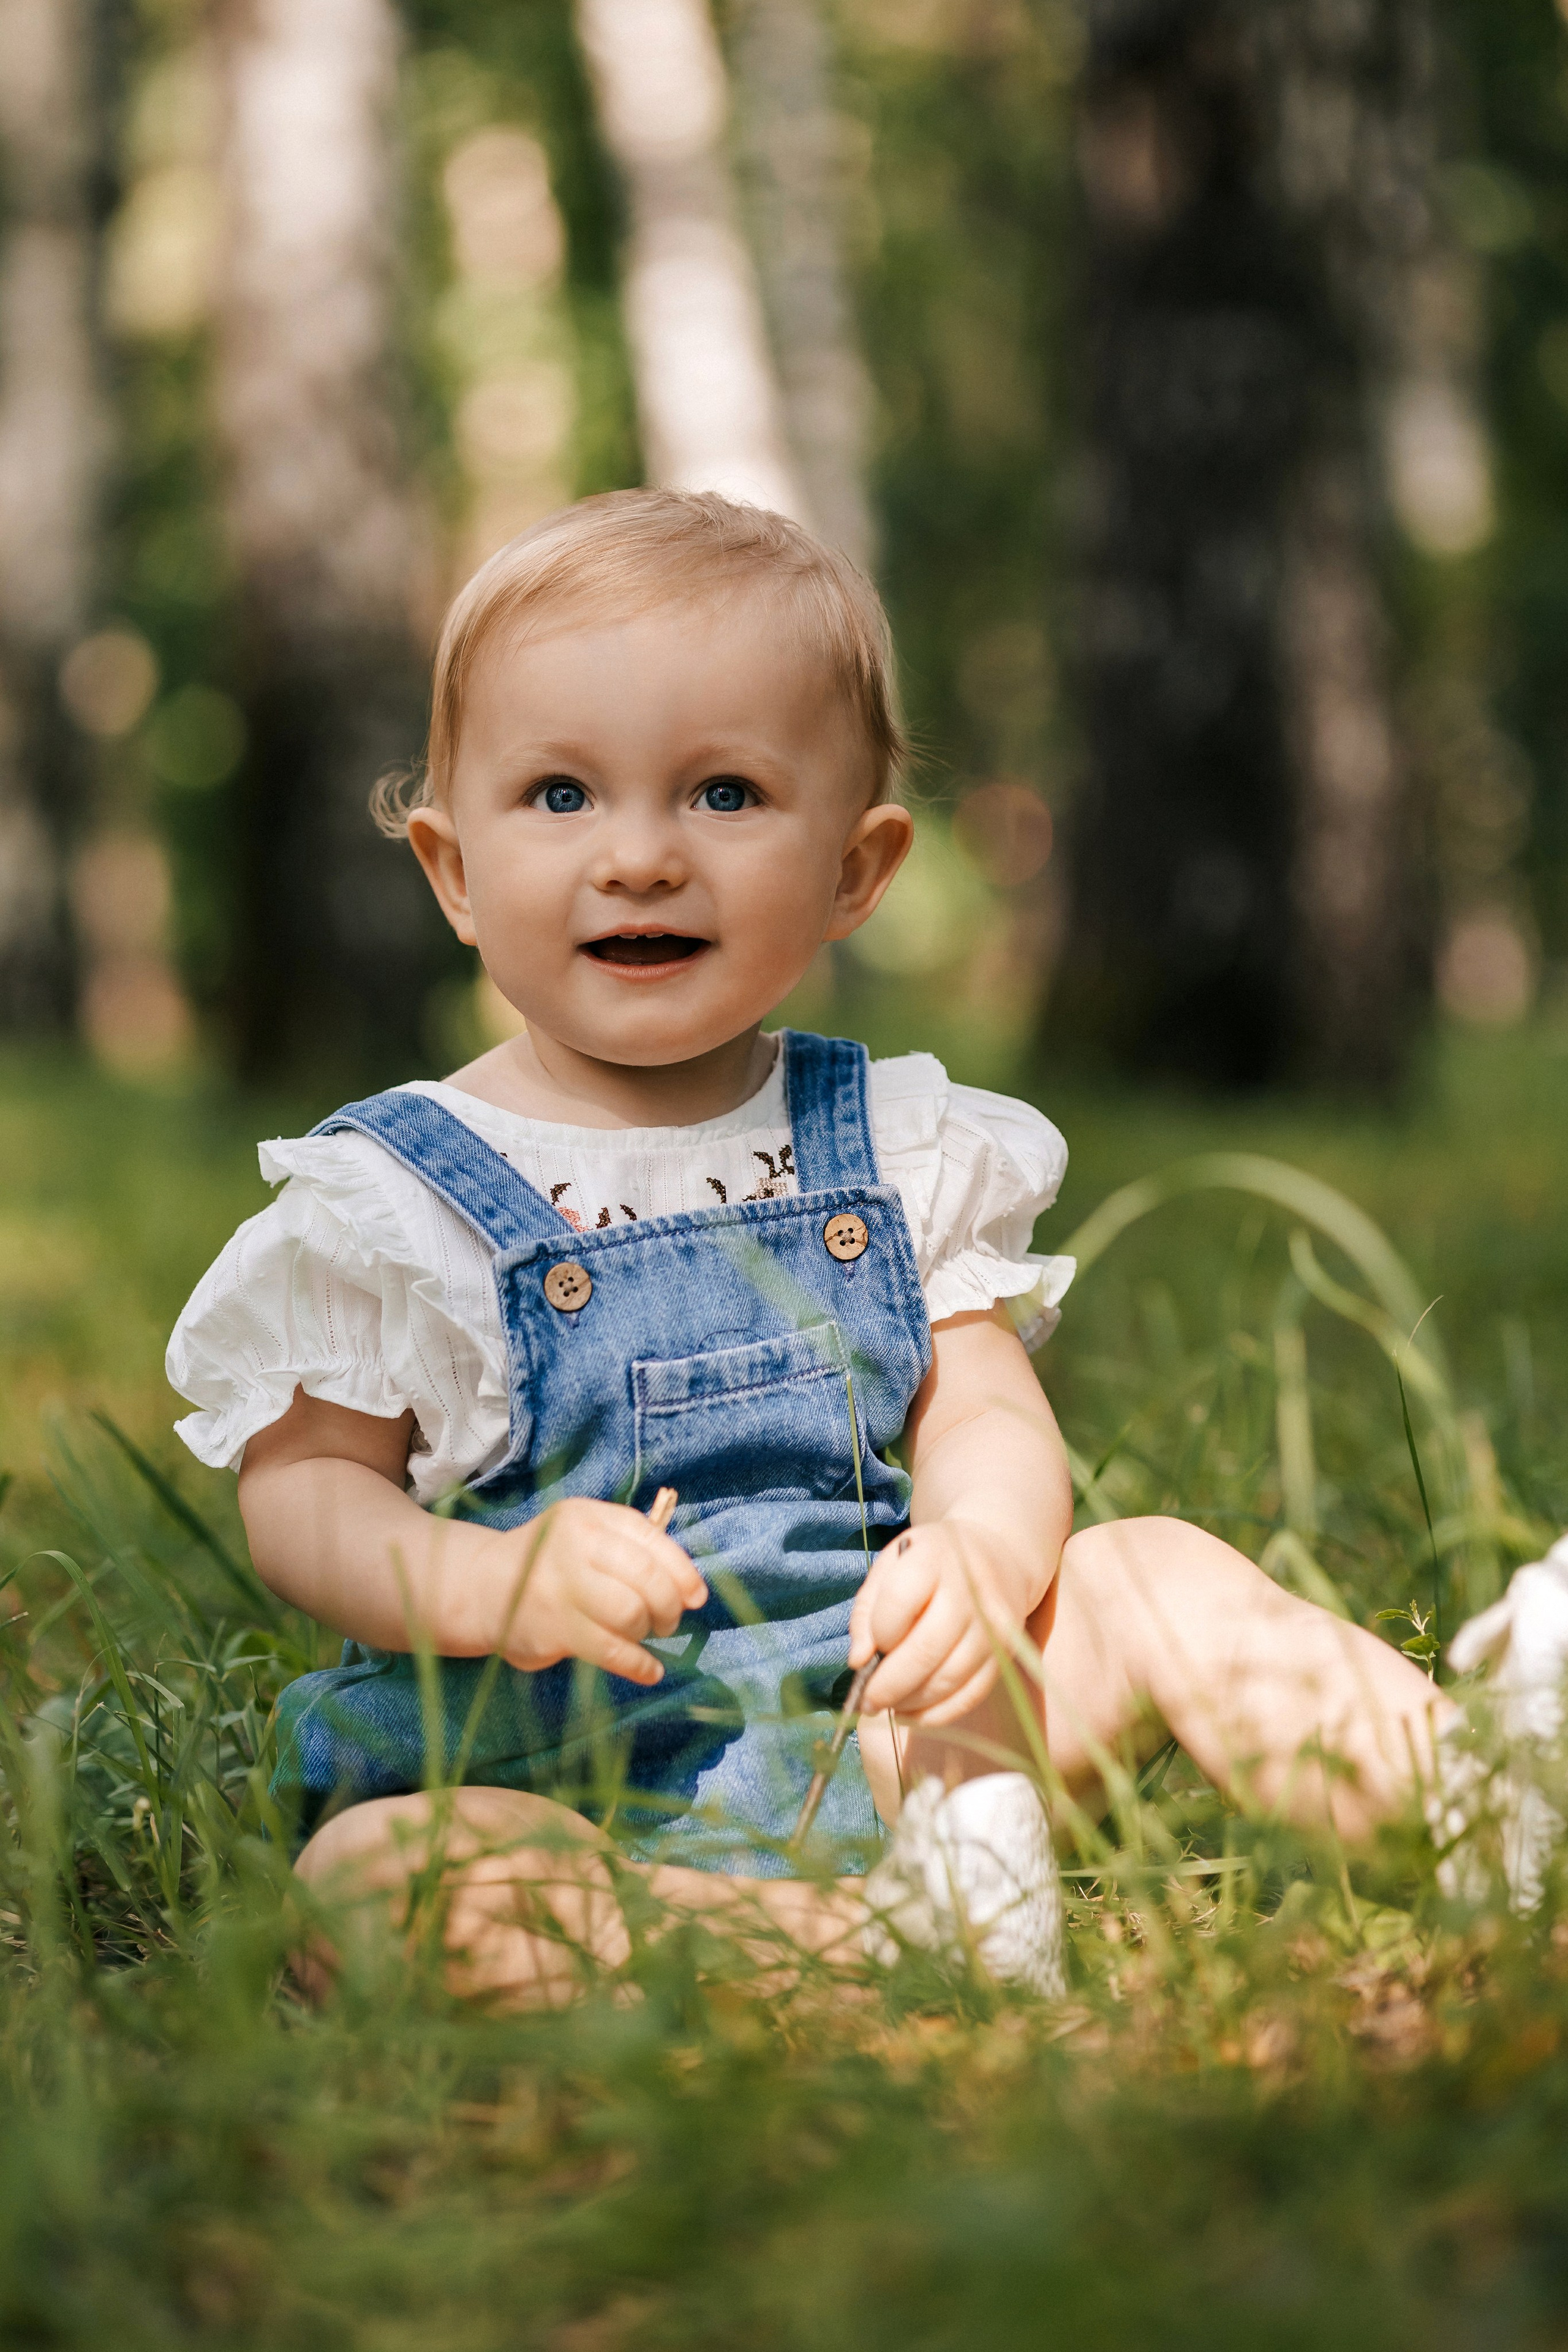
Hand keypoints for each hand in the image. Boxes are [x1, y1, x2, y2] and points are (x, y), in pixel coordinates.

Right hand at [485, 1499, 707, 1686]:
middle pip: (646, 1577)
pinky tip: (649, 1670)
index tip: (697, 1596)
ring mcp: (559, 1587)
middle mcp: (573, 1545)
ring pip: (630, 1613)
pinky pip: (610, 1650)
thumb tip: (689, 1587)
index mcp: (587, 1517)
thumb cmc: (548, 1562)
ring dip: (648, 1630)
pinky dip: (638, 1664)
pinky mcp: (551, 1628)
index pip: (651, 1539)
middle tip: (668, 1621)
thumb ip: (629, 1548)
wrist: (482, 1587)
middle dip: (668, 1605)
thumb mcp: (583, 1534)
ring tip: (644, 1634)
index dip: (682, 1571)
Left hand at [848, 1520, 1040, 1724]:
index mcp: (933, 1558)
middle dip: (889, 1684)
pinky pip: (972, 1694)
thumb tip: (858, 1661)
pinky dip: (939, 1713)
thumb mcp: (890, 1567)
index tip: (866, 1650)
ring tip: (889, 1705)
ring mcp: (993, 1624)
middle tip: (868, 1701)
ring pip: (949, 1678)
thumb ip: (866, 1610)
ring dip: (912, 1702)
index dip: (878, 1633)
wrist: (996, 1556)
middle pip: (926, 1649)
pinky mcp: (1005, 1653)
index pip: (899, 1601)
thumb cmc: (929, 1565)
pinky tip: (914, 1713)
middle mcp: (969, 1590)